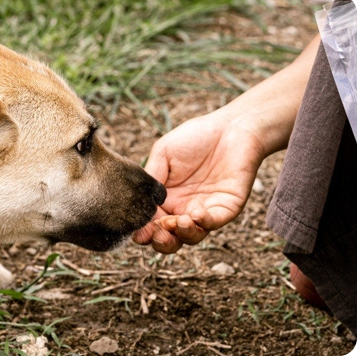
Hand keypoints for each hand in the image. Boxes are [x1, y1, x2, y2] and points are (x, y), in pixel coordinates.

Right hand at [133, 111, 265, 252]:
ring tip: (178, 222)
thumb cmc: (195, 137)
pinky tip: (195, 215)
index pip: (150, 222)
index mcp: (165, 199)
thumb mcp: (163, 153)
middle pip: (169, 238)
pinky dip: (204, 223)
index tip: (137, 233)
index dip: (143, 231)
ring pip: (191, 236)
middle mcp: (182, 209)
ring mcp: (204, 211)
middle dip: (161, 241)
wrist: (231, 127)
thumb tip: (141, 202)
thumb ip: (151, 176)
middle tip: (157, 233)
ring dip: (182, 234)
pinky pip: (214, 223)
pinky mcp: (226, 208)